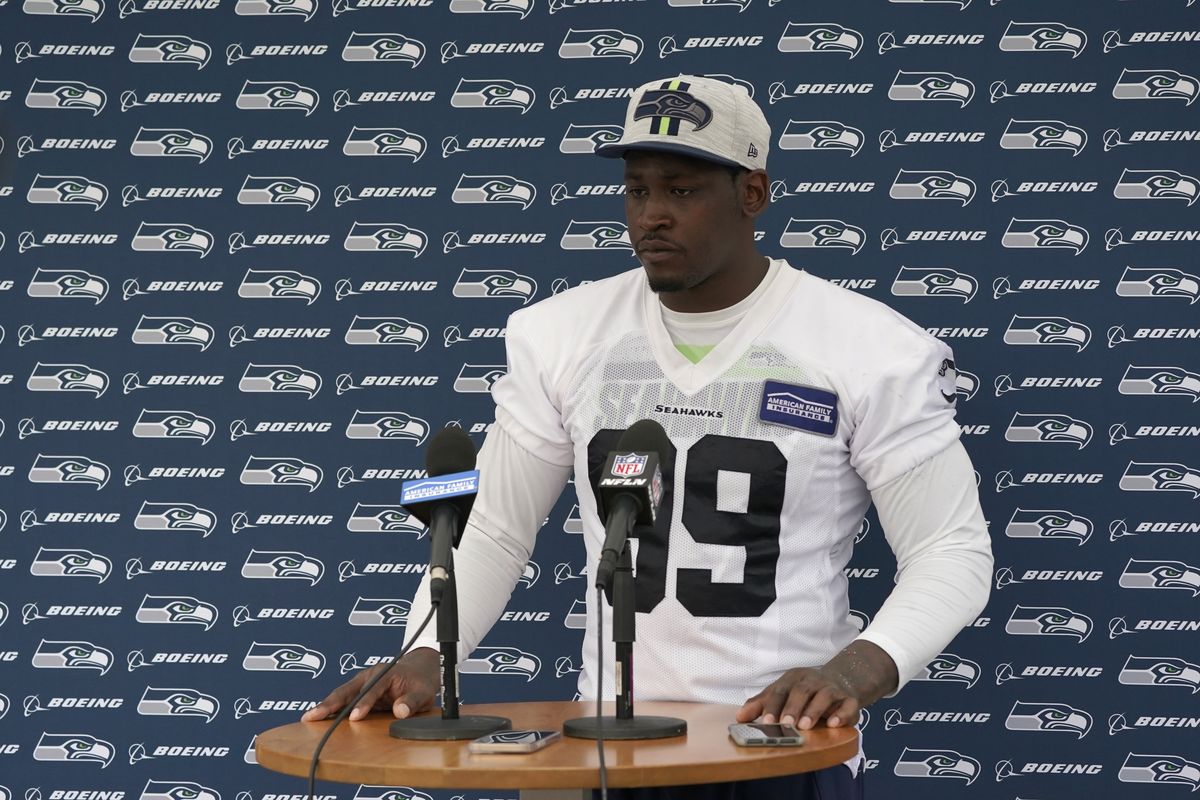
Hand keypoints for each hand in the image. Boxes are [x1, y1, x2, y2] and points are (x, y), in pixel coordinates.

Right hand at [301, 646, 439, 721]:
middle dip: (330, 703)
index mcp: (386, 673)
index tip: (354, 718)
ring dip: (325, 706)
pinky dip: (330, 707)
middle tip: (313, 716)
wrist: (420, 670)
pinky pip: (343, 699)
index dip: (364, 704)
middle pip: (348, 689)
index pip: (372, 689)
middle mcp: (370, 675)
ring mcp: (362, 682)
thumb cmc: (421, 681)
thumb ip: (412, 701)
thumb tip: (399, 712)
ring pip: (341, 694)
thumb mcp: (424, 691)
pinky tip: (318, 717)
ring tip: (308, 718)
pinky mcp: (359, 691)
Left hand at [736, 665, 859, 730]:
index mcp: (793, 678)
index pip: (780, 690)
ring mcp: (832, 689)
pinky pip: (848, 705)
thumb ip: (761, 705)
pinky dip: (842, 714)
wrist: (840, 681)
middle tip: (786, 724)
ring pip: (823, 696)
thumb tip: (739, 717)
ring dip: (814, 711)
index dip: (772, 705)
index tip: (766, 721)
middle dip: (792, 708)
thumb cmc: (804, 691)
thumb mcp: (781, 693)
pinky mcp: (849, 700)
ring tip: (805, 726)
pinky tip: (834, 724)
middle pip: (801, 691)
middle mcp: (813, 681)